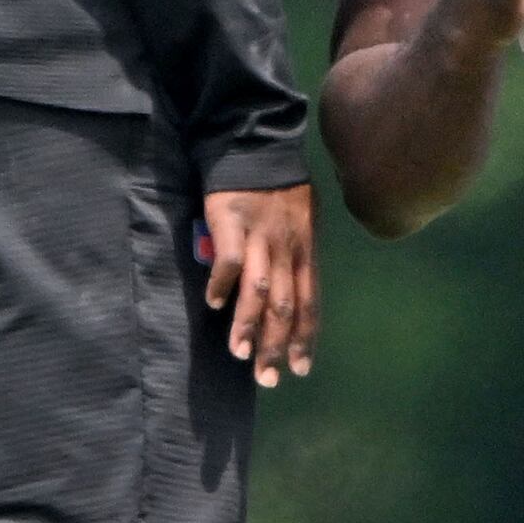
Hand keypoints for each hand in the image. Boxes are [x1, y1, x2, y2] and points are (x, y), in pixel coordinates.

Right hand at [204, 183, 316, 385]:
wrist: (256, 145)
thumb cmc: (279, 187)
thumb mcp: (303, 222)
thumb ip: (297, 257)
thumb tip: (292, 294)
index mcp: (306, 250)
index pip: (310, 301)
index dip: (304, 337)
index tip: (299, 369)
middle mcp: (287, 248)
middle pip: (286, 304)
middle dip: (277, 345)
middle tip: (267, 378)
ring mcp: (261, 235)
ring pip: (259, 289)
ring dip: (249, 324)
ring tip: (240, 353)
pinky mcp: (232, 222)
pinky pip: (230, 260)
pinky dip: (222, 284)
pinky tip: (213, 304)